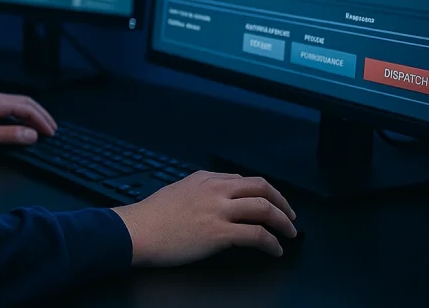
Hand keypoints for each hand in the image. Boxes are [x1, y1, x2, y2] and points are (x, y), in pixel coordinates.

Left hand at [0, 92, 56, 149]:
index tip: (52, 134)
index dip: (42, 121)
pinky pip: (12, 110)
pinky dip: (24, 117)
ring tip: (44, 127)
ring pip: (20, 105)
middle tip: (53, 129)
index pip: (28, 108)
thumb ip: (9, 135)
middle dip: (42, 115)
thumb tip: (33, 135)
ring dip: (34, 115)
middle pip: (27, 103)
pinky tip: (25, 126)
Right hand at [111, 171, 296, 265]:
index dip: (263, 192)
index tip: (270, 203)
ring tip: (290, 233)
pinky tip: (274, 250)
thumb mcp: (177, 191)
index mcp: (205, 179)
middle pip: (261, 188)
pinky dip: (271, 243)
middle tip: (290, 215)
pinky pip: (256, 235)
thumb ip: (199, 192)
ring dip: (283, 222)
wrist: (138, 231)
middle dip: (282, 201)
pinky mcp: (219, 233)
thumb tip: (216, 201)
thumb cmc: (151, 217)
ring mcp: (218, 210)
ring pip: (264, 208)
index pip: (244, 180)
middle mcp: (215, 190)